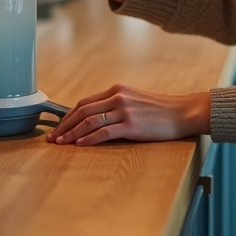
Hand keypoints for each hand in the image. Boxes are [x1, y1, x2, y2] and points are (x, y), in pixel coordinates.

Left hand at [47, 84, 210, 146]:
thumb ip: (115, 106)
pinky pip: (104, 132)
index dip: (68, 116)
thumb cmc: (160, 110)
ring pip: (89, 121)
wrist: (182, 113)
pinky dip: (88, 139)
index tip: (59, 126)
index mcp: (117, 90)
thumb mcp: (134, 101)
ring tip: (61, 143)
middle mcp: (118, 97)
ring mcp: (124, 110)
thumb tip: (95, 119)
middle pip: (82, 111)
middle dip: (64, 125)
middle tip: (53, 137)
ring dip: (72, 133)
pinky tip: (79, 145)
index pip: (85, 102)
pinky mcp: (131, 125)